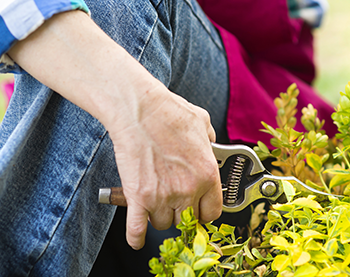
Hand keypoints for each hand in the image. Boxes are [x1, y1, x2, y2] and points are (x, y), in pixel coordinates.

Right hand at [108, 86, 222, 249]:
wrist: (140, 110)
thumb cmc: (170, 112)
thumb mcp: (203, 123)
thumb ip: (210, 140)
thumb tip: (210, 144)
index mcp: (208, 174)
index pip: (212, 212)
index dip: (204, 212)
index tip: (198, 210)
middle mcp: (188, 189)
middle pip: (188, 221)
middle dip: (182, 214)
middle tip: (175, 204)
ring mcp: (163, 196)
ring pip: (163, 224)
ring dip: (159, 216)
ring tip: (155, 203)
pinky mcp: (139, 197)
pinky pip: (137, 228)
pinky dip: (136, 236)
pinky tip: (137, 239)